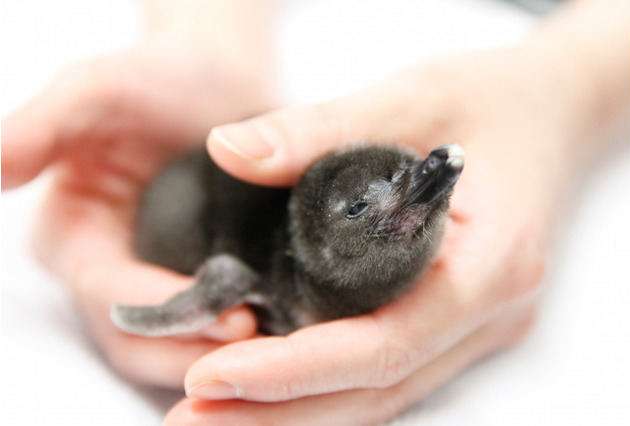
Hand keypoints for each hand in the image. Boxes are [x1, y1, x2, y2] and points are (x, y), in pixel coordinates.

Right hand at [1, 36, 278, 387]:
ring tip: (271, 342)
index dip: (160, 308)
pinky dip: (231, 335)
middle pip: (135, 337)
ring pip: (168, 346)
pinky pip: (205, 325)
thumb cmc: (156, 78)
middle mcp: (105, 267)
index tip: (227, 311)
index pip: (108, 292)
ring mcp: (151, 278)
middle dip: (190, 345)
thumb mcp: (93, 92)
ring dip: (212, 351)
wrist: (219, 80)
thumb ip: (38, 130)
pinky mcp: (190, 279)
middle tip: (254, 335)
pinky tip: (274, 329)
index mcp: (72, 234)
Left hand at [164, 48, 573, 423]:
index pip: (388, 342)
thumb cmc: (491, 101)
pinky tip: (272, 389)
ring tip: (214, 418)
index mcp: (492, 262)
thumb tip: (228, 151)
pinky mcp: (458, 320)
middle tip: (192, 419)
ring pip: (384, 393)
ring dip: (298, 413)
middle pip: (380, 389)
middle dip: (283, 412)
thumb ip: (322, 128)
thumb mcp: (412, 97)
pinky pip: (390, 371)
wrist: (551, 113)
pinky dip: (328, 387)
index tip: (213, 377)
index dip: (298, 370)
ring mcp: (477, 325)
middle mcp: (490, 312)